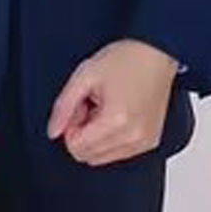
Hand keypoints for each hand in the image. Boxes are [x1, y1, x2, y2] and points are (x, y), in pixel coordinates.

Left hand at [46, 41, 179, 166]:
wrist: (157, 53)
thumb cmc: (125, 59)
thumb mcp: (85, 75)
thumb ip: (63, 106)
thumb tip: (53, 132)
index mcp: (116, 120)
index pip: (76, 147)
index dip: (71, 125)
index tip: (82, 106)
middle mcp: (133, 136)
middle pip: (88, 155)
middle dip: (83, 133)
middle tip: (93, 106)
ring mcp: (144, 141)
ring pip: (102, 158)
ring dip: (97, 137)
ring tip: (107, 109)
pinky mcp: (150, 142)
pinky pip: (119, 154)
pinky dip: (112, 139)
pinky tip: (119, 115)